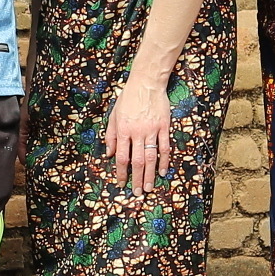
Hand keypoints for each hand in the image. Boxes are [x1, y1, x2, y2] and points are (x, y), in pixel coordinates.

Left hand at [103, 77, 174, 193]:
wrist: (146, 83)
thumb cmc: (128, 98)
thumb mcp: (114, 115)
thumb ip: (111, 135)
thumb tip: (109, 154)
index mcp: (123, 130)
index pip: (121, 157)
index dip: (121, 172)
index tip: (121, 183)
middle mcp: (137, 132)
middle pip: (137, 161)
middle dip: (137, 179)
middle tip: (138, 192)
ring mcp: (152, 130)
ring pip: (151, 157)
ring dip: (150, 174)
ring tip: (150, 187)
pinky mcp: (164, 126)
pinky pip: (165, 147)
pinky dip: (164, 160)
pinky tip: (163, 171)